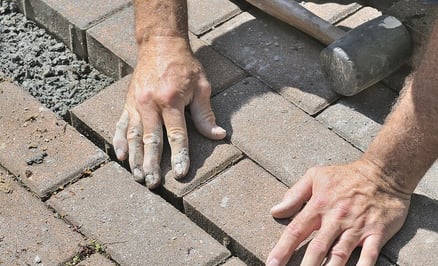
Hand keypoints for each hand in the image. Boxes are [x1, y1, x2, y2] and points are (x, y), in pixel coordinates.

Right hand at [113, 36, 225, 188]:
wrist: (160, 43)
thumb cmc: (184, 65)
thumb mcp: (201, 86)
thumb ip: (206, 113)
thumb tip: (218, 135)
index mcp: (171, 99)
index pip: (176, 134)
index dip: (179, 155)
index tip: (180, 173)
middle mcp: (150, 103)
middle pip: (151, 140)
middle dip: (152, 164)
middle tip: (153, 184)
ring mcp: (136, 104)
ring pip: (134, 136)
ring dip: (135, 159)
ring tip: (138, 177)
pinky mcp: (128, 103)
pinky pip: (121, 125)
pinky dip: (120, 142)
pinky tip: (121, 157)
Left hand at [266, 159, 410, 265]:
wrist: (384, 172)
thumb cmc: (345, 175)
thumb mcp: (315, 176)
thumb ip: (294, 195)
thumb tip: (275, 211)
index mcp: (319, 205)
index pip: (296, 230)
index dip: (282, 249)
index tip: (271, 264)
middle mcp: (336, 218)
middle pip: (317, 247)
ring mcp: (357, 227)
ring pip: (340, 254)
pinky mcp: (377, 233)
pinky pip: (369, 255)